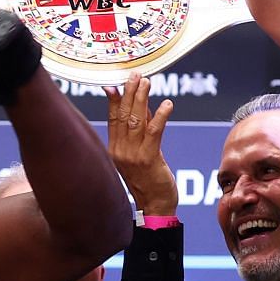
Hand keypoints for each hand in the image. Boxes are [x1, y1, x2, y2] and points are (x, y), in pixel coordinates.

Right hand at [101, 74, 176, 215]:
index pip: (113, 118)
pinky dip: (160, 116)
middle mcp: (120, 151)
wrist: (155, 205)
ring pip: (136, 121)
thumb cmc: (149, 179)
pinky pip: (154, 133)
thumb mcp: (139, 152)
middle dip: (130, 93)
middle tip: (136, 75)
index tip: (119, 81)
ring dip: (142, 99)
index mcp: (114, 149)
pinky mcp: (149, 159)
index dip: (116, 99)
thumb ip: (139, 130)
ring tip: (147, 82)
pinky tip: (167, 104)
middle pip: (123, 116)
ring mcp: (133, 155)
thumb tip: (140, 105)